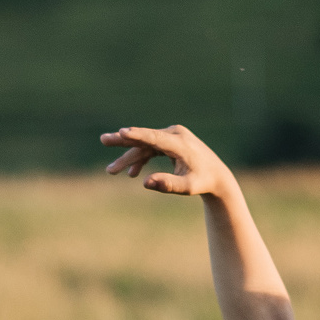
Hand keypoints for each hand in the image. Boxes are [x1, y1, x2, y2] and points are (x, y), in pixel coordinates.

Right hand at [100, 124, 233, 197]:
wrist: (216, 176)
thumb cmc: (203, 182)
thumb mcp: (187, 187)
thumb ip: (168, 185)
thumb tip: (146, 182)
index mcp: (180, 143)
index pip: (154, 137)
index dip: (137, 135)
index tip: (122, 132)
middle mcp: (175, 134)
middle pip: (145, 138)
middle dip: (123, 141)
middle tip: (103, 139)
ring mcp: (172, 136)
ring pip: (145, 145)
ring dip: (129, 158)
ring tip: (111, 170)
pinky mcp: (170, 142)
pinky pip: (150, 148)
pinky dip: (141, 160)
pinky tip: (132, 173)